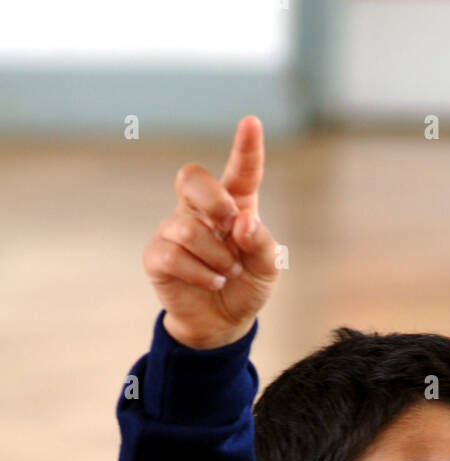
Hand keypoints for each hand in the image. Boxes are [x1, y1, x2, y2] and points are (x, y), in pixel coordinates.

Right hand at [143, 114, 279, 349]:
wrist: (222, 323)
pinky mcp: (158, 256)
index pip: (239, 171)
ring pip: (187, 228)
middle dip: (213, 200)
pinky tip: (214, 282)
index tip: (251, 122)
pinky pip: (172, 255)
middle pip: (191, 178)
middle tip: (232, 227)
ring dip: (216, 256)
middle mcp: (200, 211)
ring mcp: (174, 231)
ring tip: (228, 273)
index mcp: (234, 205)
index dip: (245, 147)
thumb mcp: (267, 269)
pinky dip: (200, 273)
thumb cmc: (246, 286)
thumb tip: (241, 224)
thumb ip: (263, 243)